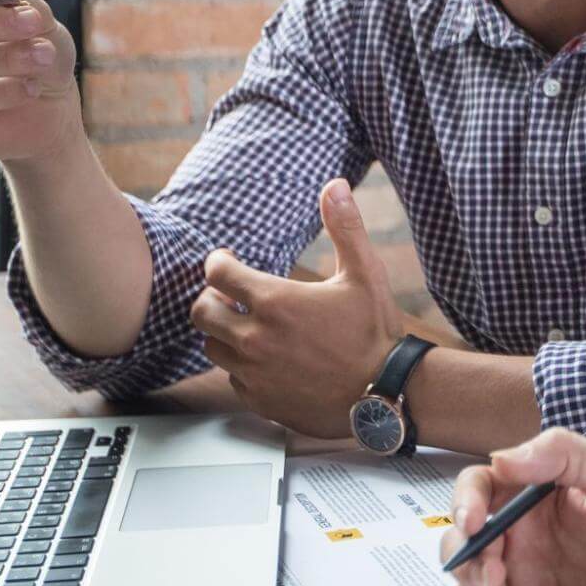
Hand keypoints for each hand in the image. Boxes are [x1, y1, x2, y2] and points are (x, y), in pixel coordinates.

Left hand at [190, 178, 401, 439]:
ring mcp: (254, 372)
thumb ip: (345, 227)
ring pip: (211, 347)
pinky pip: (231, 378)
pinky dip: (240, 365)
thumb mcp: (365, 273)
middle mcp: (255, 338)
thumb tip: (335, 185)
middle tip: (229, 294)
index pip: (218, 274)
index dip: (219, 262)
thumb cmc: (374, 331)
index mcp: (275, 301)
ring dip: (222, 332)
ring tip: (245, 325)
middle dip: (211, 297)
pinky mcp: (259, 400)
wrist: (384, 392)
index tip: (228, 260)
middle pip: (201, 312)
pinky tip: (264, 358)